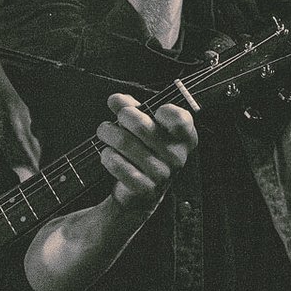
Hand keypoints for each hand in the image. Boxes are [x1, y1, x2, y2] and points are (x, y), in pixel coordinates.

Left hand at [95, 92, 197, 210]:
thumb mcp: (143, 124)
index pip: (179, 118)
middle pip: (141, 124)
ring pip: (124, 142)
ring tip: (105, 133)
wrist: (140, 191)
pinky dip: (107, 156)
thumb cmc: (145, 150)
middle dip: (122, 116)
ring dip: (108, 133)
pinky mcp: (144, 189)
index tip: (154, 112)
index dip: (163, 111)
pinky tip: (108, 154)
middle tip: (117, 119)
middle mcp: (177, 156)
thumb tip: (117, 99)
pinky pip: (117, 164)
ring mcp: (162, 174)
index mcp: (185, 138)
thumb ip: (131, 107)